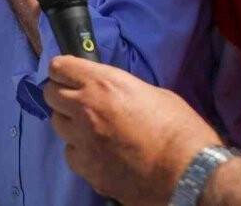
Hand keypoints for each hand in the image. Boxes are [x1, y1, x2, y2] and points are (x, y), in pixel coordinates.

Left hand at [43, 56, 221, 205]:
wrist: (190, 173)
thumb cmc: (180, 129)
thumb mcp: (152, 93)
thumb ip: (120, 90)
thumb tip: (108, 93)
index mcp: (103, 84)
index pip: (59, 67)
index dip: (63, 70)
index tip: (69, 75)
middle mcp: (85, 109)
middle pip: (50, 95)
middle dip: (62, 95)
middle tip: (78, 101)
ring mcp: (83, 141)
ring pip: (58, 125)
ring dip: (70, 123)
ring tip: (90, 129)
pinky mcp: (87, 169)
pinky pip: (70, 154)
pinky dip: (79, 151)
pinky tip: (97, 153)